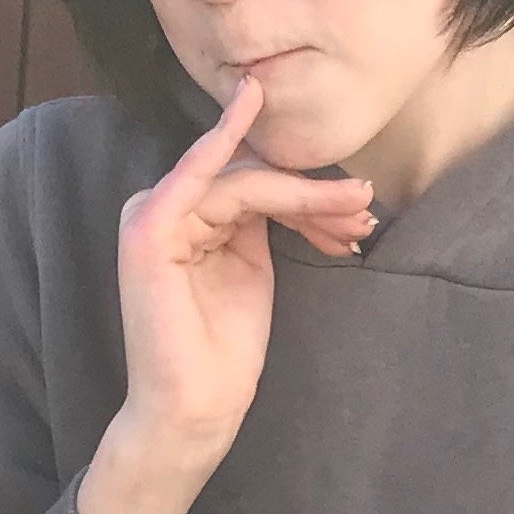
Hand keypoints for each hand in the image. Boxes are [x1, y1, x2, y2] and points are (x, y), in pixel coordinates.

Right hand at [102, 72, 376, 494]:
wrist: (194, 409)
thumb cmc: (223, 351)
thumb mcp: (252, 267)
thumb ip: (259, 218)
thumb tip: (298, 177)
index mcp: (189, 221)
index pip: (254, 184)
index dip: (308, 194)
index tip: (358, 212)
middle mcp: (166, 212)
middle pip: (252, 178)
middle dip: (314, 195)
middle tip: (364, 209)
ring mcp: (151, 218)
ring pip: (244, 182)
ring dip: (305, 192)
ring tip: (356, 209)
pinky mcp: (149, 231)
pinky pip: (199, 174)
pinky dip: (227, 137)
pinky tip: (253, 104)